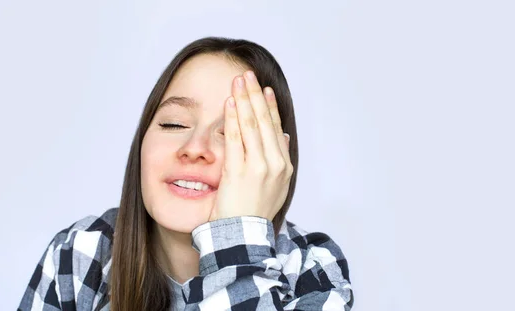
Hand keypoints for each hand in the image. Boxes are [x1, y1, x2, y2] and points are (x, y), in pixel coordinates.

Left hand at [209, 71, 292, 221]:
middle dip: (255, 94)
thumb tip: (281, 135)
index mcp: (284, 166)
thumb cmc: (255, 212)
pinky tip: (230, 102)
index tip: (264, 89)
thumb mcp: (275, 186)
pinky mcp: (239, 171)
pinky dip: (233, 117)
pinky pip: (236, 137)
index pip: (276, 128)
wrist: (244, 237)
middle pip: (264, 121)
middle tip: (248, 75)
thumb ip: (279, 159)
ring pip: (251, 124)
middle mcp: (275, 163)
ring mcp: (258, 167)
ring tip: (239, 80)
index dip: (270, 106)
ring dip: (245, 99)